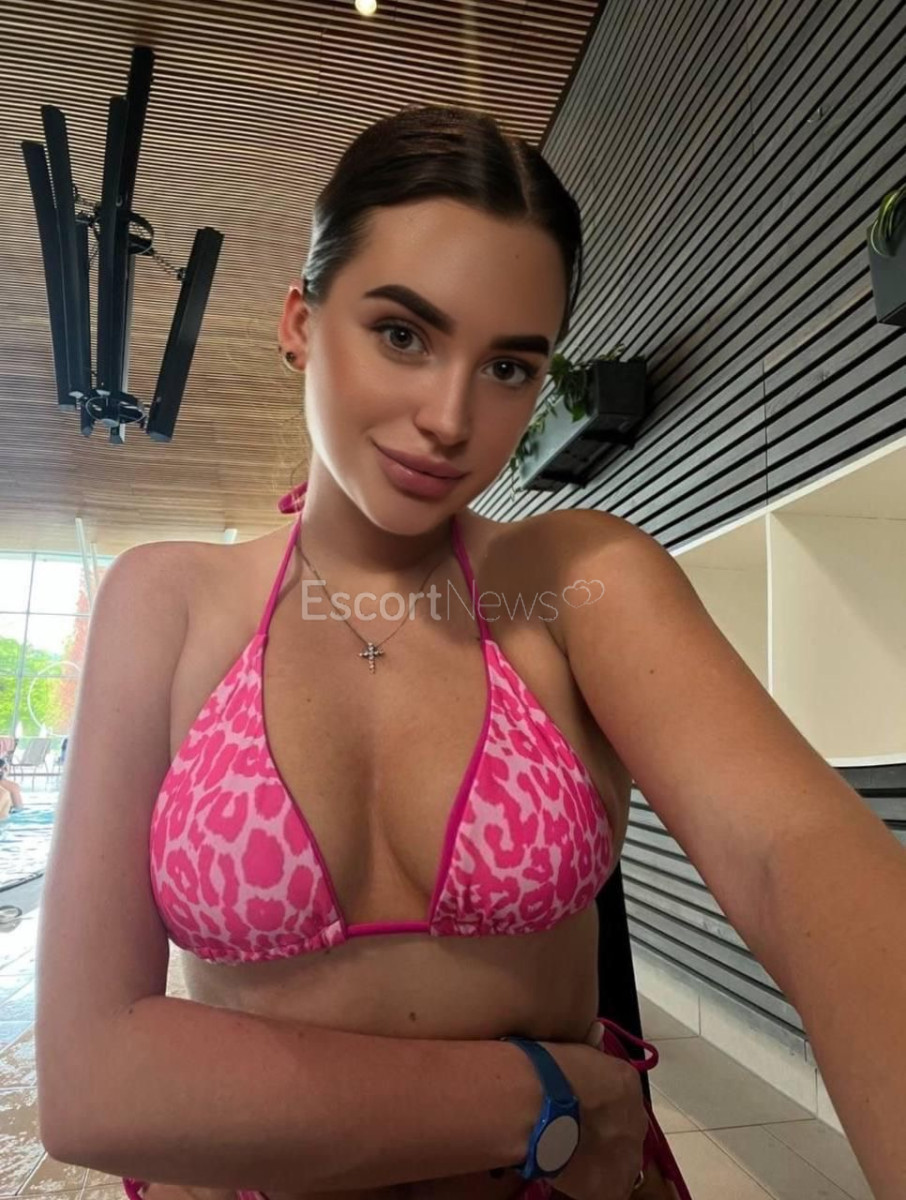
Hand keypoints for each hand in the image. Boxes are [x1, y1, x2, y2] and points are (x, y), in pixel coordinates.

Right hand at [536, 1029, 648, 1199]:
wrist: (537, 1106)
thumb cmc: (549, 1070)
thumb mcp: (575, 1050)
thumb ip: (592, 1048)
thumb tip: (600, 1031)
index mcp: (627, 1082)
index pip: (619, 1095)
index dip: (599, 1102)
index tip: (580, 1106)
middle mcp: (636, 1118)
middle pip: (624, 1127)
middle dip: (605, 1130)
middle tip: (575, 1131)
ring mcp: (628, 1154)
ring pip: (620, 1159)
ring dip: (602, 1158)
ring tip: (572, 1156)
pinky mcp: (614, 1186)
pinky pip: (609, 1188)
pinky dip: (593, 1184)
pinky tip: (572, 1175)